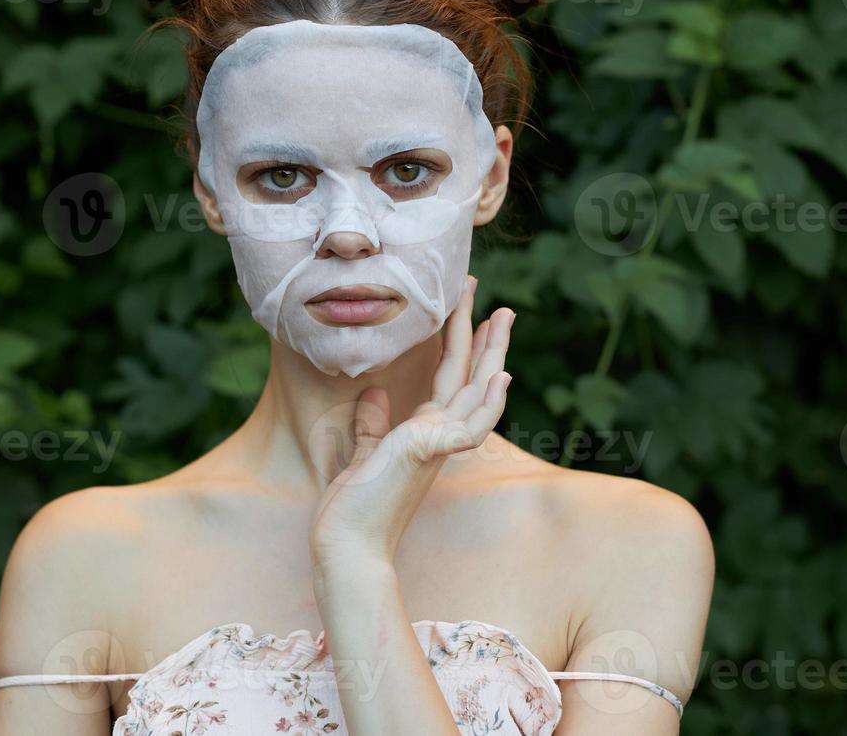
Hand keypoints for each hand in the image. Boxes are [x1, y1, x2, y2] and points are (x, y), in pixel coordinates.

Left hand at [309, 275, 513, 571]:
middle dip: (483, 336)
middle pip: (469, 377)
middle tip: (499, 302)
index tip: (468, 313)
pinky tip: (500, 379)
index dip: (460, 344)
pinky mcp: (429, 455)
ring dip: (491, 355)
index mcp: (425, 433)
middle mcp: (438, 436)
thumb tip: (376, 393)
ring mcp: (438, 446)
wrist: (345, 545)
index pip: (450, 379)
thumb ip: (373, 424)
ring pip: (475, 392)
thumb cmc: (353, 508)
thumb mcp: (362, 453)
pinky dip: (488, 405)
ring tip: (500, 317)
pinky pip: (470, 428)